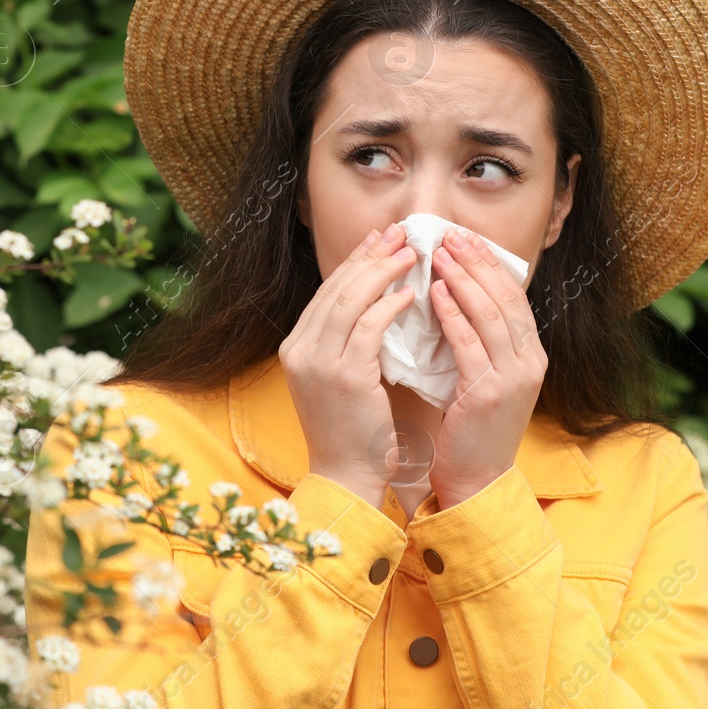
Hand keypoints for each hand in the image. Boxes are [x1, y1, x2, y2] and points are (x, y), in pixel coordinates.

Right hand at [280, 223, 417, 508]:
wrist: (346, 475)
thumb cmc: (351, 429)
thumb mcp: (340, 376)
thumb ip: (348, 340)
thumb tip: (375, 297)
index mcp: (296, 347)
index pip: (327, 291)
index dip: (355, 261)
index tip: (380, 239)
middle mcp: (300, 350)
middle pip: (336, 288)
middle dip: (371, 256)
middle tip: (401, 234)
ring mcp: (318, 363)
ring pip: (351, 300)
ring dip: (384, 272)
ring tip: (411, 255)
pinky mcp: (344, 376)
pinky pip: (369, 327)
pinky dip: (390, 306)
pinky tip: (411, 295)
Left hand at [427, 229, 547, 508]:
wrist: (476, 481)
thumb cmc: (471, 429)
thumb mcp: (484, 378)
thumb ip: (479, 342)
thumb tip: (455, 295)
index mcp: (531, 355)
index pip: (514, 296)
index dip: (489, 264)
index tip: (465, 238)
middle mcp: (530, 363)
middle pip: (506, 297)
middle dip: (476, 262)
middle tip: (449, 233)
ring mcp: (513, 378)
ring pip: (490, 315)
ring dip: (463, 280)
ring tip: (438, 254)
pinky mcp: (489, 394)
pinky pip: (470, 344)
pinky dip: (453, 315)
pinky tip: (435, 294)